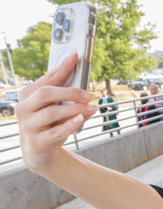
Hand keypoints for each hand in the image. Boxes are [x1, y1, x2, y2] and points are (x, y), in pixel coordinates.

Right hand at [18, 52, 96, 171]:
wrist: (39, 153)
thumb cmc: (49, 127)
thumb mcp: (58, 111)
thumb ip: (69, 100)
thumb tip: (87, 92)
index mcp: (29, 95)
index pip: (47, 78)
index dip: (62, 67)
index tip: (75, 56)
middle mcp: (24, 108)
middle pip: (46, 93)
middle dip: (71, 92)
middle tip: (90, 95)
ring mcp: (27, 125)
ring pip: (52, 112)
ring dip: (76, 109)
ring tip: (92, 108)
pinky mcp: (35, 141)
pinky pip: (55, 131)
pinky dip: (70, 125)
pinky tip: (81, 119)